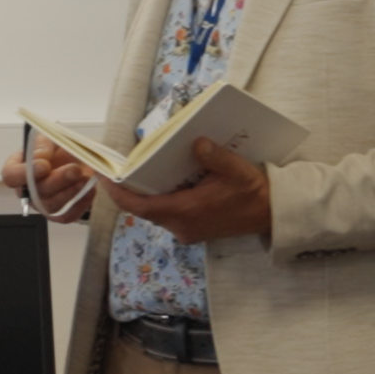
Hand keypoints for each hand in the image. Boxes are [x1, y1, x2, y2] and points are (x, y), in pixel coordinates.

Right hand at [18, 140, 93, 221]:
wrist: (84, 158)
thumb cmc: (62, 147)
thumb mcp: (51, 137)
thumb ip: (43, 145)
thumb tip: (39, 158)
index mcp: (19, 167)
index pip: (10, 175)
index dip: (23, 174)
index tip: (44, 166)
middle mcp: (27, 189)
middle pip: (34, 193)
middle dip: (57, 181)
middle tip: (75, 169)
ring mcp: (43, 204)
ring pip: (51, 206)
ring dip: (70, 192)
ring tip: (85, 178)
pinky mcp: (60, 213)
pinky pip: (67, 216)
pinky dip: (80, 204)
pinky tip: (90, 190)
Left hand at [101, 141, 272, 246]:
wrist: (271, 214)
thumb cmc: (253, 192)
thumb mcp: (237, 170)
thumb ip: (215, 157)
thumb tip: (196, 143)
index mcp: (187, 212)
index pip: (140, 207)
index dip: (118, 193)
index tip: (103, 178)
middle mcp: (182, 226)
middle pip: (143, 209)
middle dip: (127, 190)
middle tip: (115, 169)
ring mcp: (187, 230)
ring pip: (155, 212)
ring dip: (145, 194)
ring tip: (135, 172)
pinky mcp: (193, 230)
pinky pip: (168, 214)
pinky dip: (160, 198)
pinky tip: (163, 181)